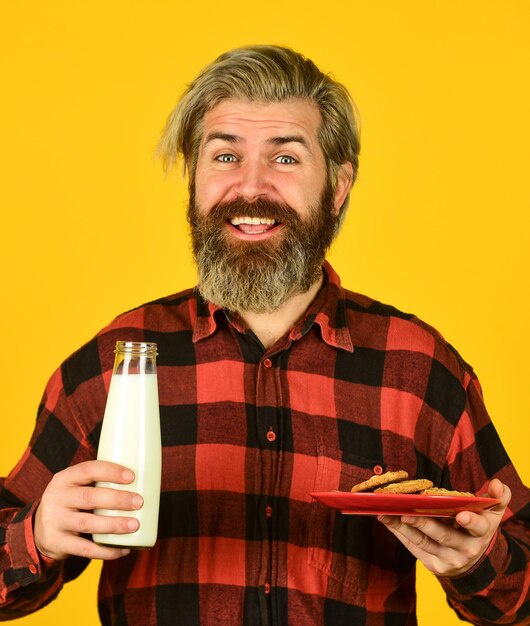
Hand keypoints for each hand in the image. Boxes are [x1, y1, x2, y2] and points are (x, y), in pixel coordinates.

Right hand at [34, 460, 142, 560]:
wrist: (40, 529)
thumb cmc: (71, 501)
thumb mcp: (76, 486)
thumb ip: (98, 481)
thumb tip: (143, 480)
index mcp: (65, 478)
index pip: (88, 470)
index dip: (111, 471)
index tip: (132, 476)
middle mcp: (56, 498)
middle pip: (90, 497)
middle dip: (117, 500)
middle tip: (139, 502)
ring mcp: (55, 522)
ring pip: (88, 523)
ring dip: (114, 525)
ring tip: (135, 525)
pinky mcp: (57, 543)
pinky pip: (85, 549)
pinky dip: (106, 551)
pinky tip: (124, 549)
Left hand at [378, 479, 510, 576]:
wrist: (472, 559)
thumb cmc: (477, 526)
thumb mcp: (491, 513)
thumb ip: (497, 497)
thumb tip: (498, 483)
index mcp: (481, 532)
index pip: (478, 527)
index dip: (470, 521)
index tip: (461, 514)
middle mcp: (466, 549)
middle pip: (444, 536)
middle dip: (425, 524)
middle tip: (407, 513)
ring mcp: (449, 559)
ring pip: (424, 542)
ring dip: (403, 527)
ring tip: (386, 513)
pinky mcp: (434, 565)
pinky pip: (414, 548)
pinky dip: (399, 534)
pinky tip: (387, 520)